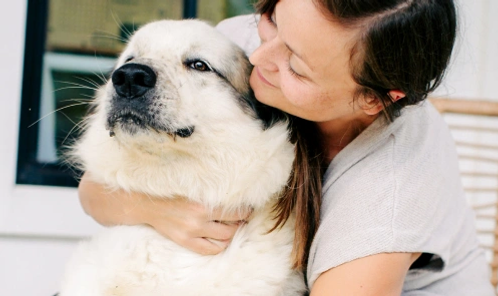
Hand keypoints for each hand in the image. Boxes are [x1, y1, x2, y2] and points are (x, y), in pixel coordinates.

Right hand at [78, 172, 251, 254]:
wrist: (141, 200)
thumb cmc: (167, 185)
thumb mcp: (189, 179)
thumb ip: (209, 180)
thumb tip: (232, 175)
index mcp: (202, 200)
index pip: (237, 208)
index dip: (247, 207)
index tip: (249, 202)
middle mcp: (198, 217)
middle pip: (234, 224)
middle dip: (243, 219)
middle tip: (244, 213)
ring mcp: (191, 231)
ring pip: (225, 237)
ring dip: (233, 231)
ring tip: (234, 224)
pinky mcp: (183, 240)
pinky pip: (210, 249)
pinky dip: (220, 245)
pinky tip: (221, 237)